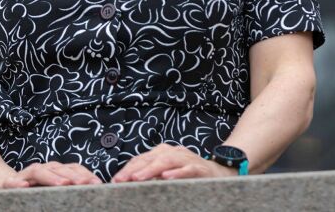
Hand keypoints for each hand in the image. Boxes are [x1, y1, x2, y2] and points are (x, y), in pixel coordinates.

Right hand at [0, 161, 101, 188]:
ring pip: (38, 171)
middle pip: (58, 169)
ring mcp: (25, 175)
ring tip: (62, 184)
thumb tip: (91, 192)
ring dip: (51, 177)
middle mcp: (42, 170)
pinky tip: (24, 186)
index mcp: (55, 171)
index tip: (98, 183)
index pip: (72, 168)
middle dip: (72, 176)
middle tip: (84, 183)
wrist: (2, 184)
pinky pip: (12, 182)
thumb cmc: (33, 189)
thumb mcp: (52, 189)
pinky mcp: (9, 183)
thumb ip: (68, 188)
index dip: (85, 174)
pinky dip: (17, 183)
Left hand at [111, 143, 237, 182]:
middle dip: (134, 169)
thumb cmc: (189, 174)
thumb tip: (130, 182)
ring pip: (166, 160)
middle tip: (121, 180)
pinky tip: (166, 177)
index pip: (141, 159)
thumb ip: (152, 176)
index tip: (115, 181)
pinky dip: (177, 172)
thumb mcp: (167, 174)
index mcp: (163, 152)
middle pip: (150, 158)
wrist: (219, 172)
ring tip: (137, 179)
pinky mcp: (200, 167)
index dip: (127, 169)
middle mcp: (173, 152)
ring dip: (151, 169)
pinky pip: (188, 168)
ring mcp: (187, 158)